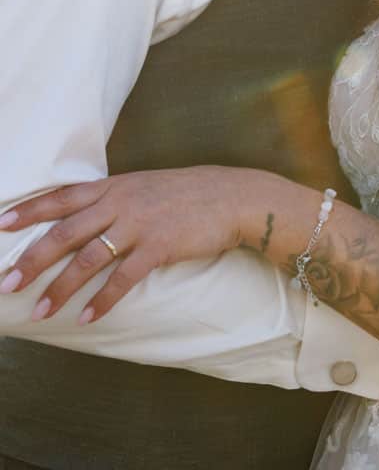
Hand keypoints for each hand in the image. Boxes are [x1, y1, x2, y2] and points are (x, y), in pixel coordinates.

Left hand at [0, 166, 255, 324]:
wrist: (230, 196)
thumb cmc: (187, 193)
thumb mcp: (145, 186)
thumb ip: (114, 199)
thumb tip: (83, 217)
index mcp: (115, 186)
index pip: (62, 196)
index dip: (30, 210)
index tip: (0, 224)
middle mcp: (121, 202)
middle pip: (65, 231)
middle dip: (32, 258)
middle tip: (7, 283)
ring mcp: (139, 224)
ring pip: (88, 258)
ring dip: (60, 288)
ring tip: (40, 312)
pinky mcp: (159, 246)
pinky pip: (123, 278)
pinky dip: (101, 300)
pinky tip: (86, 318)